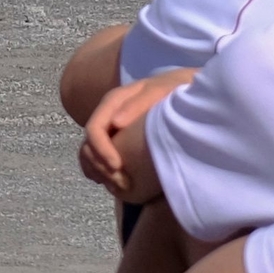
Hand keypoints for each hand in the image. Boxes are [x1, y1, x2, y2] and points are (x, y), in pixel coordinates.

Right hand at [76, 68, 191, 202]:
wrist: (184, 86)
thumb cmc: (176, 88)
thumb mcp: (162, 90)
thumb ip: (140, 103)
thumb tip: (115, 123)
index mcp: (114, 101)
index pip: (94, 129)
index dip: (101, 150)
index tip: (118, 167)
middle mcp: (107, 115)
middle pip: (89, 145)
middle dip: (101, 167)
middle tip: (122, 183)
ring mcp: (110, 127)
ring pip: (89, 153)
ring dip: (99, 172)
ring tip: (119, 186)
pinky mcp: (116, 138)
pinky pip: (98, 157)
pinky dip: (101, 172)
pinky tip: (116, 183)